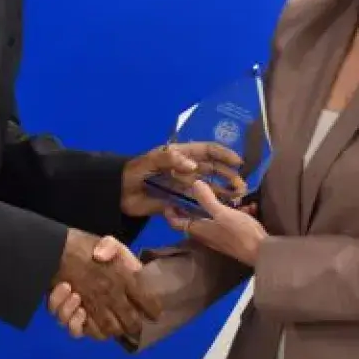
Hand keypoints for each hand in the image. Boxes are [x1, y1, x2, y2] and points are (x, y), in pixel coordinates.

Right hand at [51, 229, 153, 336]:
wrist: (52, 249)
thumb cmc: (82, 244)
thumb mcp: (107, 242)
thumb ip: (122, 254)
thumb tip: (132, 267)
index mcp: (124, 278)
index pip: (147, 301)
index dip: (154, 309)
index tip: (156, 314)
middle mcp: (111, 297)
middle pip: (130, 323)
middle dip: (134, 326)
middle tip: (134, 325)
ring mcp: (91, 307)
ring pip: (108, 331)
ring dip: (112, 330)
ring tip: (112, 325)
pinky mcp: (71, 313)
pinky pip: (78, 331)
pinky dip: (81, 327)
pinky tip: (80, 315)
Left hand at [120, 141, 246, 216]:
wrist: (117, 194)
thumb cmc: (132, 172)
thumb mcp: (149, 161)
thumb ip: (169, 159)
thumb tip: (194, 165)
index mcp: (179, 155)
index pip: (206, 150)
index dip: (223, 154)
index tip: (237, 162)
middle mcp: (184, 168)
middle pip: (211, 169)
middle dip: (228, 175)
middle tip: (242, 185)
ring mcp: (182, 184)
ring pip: (207, 186)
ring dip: (223, 190)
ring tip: (238, 196)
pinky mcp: (177, 199)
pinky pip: (197, 201)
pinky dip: (210, 203)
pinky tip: (221, 208)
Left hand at [166, 181, 268, 266]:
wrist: (261, 252)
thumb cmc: (239, 233)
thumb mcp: (222, 213)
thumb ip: (207, 199)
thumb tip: (194, 183)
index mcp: (198, 229)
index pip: (175, 222)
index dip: (169, 211)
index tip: (168, 197)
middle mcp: (205, 233)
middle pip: (193, 217)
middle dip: (194, 202)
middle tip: (195, 187)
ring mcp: (219, 235)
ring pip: (212, 216)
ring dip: (218, 205)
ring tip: (227, 192)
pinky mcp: (232, 235)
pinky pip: (228, 219)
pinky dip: (234, 211)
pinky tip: (248, 204)